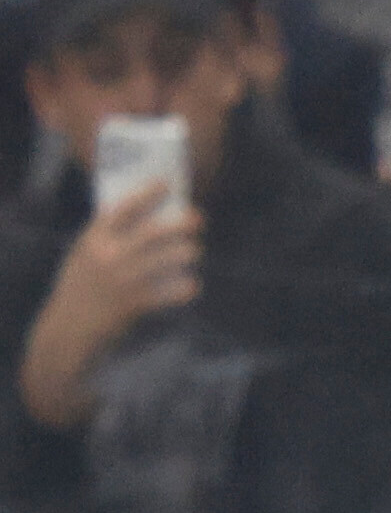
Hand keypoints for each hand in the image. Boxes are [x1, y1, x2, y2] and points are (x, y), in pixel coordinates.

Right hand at [18, 186, 202, 432]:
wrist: (70, 328)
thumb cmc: (81, 287)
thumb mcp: (83, 255)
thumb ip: (105, 236)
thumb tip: (139, 214)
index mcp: (92, 239)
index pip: (122, 209)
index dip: (146, 194)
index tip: (166, 184)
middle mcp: (107, 255)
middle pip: (153, 232)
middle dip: (180, 223)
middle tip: (198, 217)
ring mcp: (121, 280)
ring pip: (166, 259)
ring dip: (186, 253)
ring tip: (194, 251)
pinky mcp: (133, 304)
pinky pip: (169, 293)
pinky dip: (184, 289)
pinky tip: (193, 285)